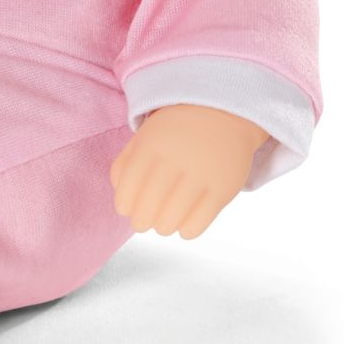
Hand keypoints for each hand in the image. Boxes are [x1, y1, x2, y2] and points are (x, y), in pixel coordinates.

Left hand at [109, 103, 269, 238]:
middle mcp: (175, 160)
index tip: (126, 209)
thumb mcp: (145, 135)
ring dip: (162, 227)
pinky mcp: (223, 189)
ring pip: (170, 221)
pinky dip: (186, 231)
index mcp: (151, 145)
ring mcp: (200, 175)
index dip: (124, 204)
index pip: (128, 188)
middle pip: (147, 209)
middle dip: (141, 221)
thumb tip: (121, 198)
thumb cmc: (176, 130)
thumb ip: (125, 163)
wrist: (223, 112)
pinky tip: (183, 225)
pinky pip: (197, 224)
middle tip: (143, 222)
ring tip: (163, 223)